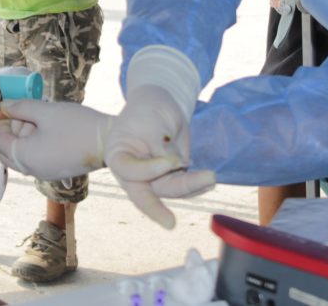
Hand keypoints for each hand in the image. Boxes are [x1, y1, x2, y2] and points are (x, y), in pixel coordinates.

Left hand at [0, 99, 113, 179]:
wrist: (109, 142)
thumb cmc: (78, 125)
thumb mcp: (46, 111)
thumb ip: (21, 107)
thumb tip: (4, 105)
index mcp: (25, 156)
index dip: (0, 121)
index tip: (11, 106)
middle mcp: (31, 170)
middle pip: (6, 151)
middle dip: (10, 131)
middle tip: (25, 113)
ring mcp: (43, 173)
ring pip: (20, 156)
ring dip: (23, 138)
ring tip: (39, 120)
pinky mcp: (54, 172)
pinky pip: (34, 160)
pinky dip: (33, 146)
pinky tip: (47, 130)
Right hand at [103, 85, 215, 229]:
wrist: (157, 103)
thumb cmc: (147, 111)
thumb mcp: (151, 124)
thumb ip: (162, 147)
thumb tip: (179, 166)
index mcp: (118, 155)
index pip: (131, 170)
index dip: (152, 169)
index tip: (174, 160)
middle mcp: (132, 172)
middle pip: (145, 192)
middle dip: (158, 208)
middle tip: (170, 224)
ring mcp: (151, 176)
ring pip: (169, 189)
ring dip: (190, 186)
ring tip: (210, 178)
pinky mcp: (169, 175)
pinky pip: (182, 185)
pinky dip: (195, 184)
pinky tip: (208, 180)